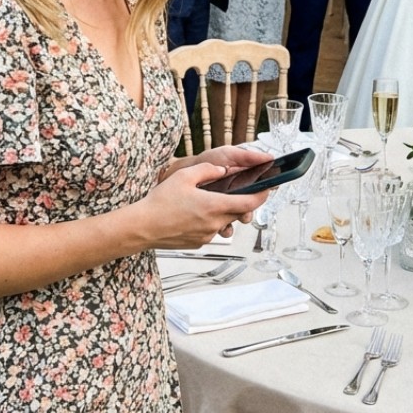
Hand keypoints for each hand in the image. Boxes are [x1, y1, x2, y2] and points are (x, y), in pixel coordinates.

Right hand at [145, 160, 267, 248]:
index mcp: (214, 205)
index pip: (248, 203)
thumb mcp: (184, 176)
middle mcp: (214, 223)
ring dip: (222, 212)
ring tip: (206, 202)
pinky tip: (193, 214)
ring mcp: (207, 235)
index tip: (268, 189)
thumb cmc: (160, 202)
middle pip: (238, 212)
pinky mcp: (199, 243)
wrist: (143, 227)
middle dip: (240, 202)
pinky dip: (209, 221)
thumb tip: (222, 170)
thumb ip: (208, 170)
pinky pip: (211, 230)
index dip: (262, 196)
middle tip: (235, 191)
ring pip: (224, 222)